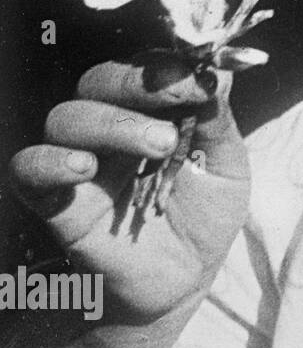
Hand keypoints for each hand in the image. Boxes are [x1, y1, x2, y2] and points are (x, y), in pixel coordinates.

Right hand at [8, 53, 250, 322]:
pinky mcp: (56, 201)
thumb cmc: (204, 219)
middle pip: (100, 82)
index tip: (201, 78)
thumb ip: (218, 120)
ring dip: (113, 123)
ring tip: (159, 146)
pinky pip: (30, 168)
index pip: (144, 69)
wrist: (184, 281)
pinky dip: (51, 161)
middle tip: (180, 100)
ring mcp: (80, 162)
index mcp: (150, 111)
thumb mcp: (227, 168)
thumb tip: (220, 69)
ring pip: (68, 118)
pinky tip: (85, 168)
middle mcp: (110, 128)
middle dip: (139, 85)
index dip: (168, 66)